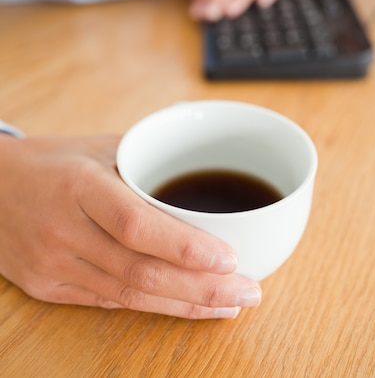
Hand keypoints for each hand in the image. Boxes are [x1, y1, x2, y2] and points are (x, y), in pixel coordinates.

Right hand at [0, 134, 260, 318]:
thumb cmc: (51, 161)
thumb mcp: (97, 146)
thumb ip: (147, 160)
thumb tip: (204, 169)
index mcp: (79, 185)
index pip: (135, 224)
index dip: (185, 247)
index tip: (230, 258)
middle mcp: (64, 229)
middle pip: (140, 271)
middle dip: (202, 288)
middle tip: (248, 290)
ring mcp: (53, 264)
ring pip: (129, 295)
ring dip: (185, 304)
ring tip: (229, 304)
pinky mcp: (47, 288)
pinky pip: (108, 302)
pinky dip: (152, 307)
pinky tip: (185, 306)